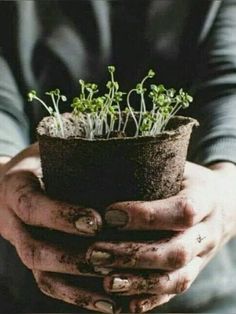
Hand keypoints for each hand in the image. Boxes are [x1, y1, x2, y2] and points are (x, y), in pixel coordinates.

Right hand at [0, 144, 119, 312]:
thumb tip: (120, 137)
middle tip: (108, 256)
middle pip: (34, 249)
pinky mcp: (36, 260)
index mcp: (16, 189)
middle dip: (71, 256)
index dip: (61, 216)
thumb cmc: (39, 162)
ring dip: (78, 284)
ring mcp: (23, 244)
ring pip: (43, 274)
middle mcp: (13, 222)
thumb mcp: (49, 147)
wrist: (12, 186)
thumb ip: (74, 148)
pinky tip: (108, 302)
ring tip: (114, 287)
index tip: (95, 221)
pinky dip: (78, 296)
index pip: (32, 206)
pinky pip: (51, 285)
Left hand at [86, 161, 235, 311]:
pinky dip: (149, 300)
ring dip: (139, 282)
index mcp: (206, 199)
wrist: (224, 204)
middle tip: (96, 252)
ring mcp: (204, 257)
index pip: (183, 211)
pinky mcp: (195, 271)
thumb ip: (154, 168)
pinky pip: (175, 292)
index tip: (110, 214)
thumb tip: (109, 164)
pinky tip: (123, 302)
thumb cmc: (191, 182)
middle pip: (178, 251)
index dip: (147, 216)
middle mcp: (208, 232)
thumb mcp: (180, 167)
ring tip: (105, 280)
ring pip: (177, 279)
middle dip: (135, 255)